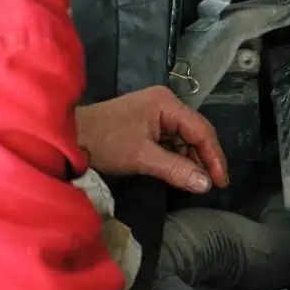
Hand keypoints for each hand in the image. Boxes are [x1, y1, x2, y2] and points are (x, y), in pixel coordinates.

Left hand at [75, 86, 229, 193]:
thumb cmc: (104, 142)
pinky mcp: (145, 125)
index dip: (214, 157)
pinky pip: (169, 142)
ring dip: (190, 160)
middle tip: (211, 185)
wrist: (68, 137)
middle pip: (195, 133)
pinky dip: (176, 158)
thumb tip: (206, 184)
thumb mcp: (142, 157)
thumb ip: (176, 170)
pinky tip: (179, 174)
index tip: (221, 182)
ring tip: (196, 183)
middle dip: (204, 159)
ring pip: (183, 139)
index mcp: (166, 104)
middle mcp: (164, 104)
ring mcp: (154, 114)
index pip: (201, 130)